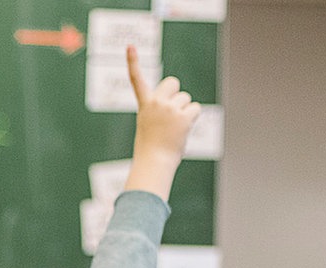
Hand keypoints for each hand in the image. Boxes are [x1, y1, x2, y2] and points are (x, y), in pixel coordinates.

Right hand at [123, 46, 200, 201]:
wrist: (154, 163)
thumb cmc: (150, 149)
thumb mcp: (149, 126)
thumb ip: (159, 112)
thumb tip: (177, 110)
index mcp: (144, 105)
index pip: (136, 80)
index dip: (132, 62)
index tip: (130, 47)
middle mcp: (156, 103)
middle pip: (173, 83)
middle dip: (176, 94)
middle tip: (172, 111)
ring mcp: (170, 109)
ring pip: (186, 99)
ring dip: (184, 111)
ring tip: (175, 128)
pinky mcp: (183, 116)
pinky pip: (195, 109)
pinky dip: (193, 118)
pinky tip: (184, 129)